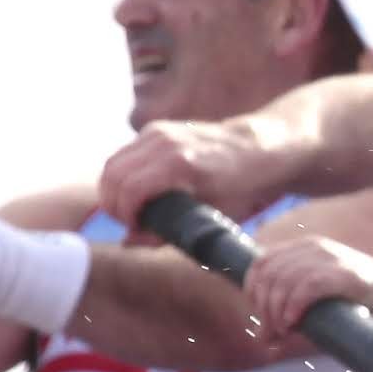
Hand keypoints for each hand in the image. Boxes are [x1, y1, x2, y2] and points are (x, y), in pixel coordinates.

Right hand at [101, 116, 307, 239]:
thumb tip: (129, 242)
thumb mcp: (210, 219)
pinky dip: (122, 175)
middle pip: (112, 175)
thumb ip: (166, 233)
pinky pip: (124, 154)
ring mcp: (159, 131)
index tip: (133, 230)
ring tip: (130, 210)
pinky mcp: (156, 129)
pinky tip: (139, 192)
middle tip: (128, 223)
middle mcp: (165, 142)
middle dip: (113, 204)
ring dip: (113, 190)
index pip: (129, 190)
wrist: (260, 149)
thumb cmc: (241, 189)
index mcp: (181, 164)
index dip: (124, 216)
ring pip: (112, 163)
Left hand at [239, 237, 372, 354]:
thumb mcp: (321, 297)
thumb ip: (293, 307)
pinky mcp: (349, 276)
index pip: (261, 262)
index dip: (253, 291)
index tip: (262, 318)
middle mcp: (316, 248)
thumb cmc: (363, 304)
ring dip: (277, 313)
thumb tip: (263, 337)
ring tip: (284, 333)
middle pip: (270, 275)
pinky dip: (294, 307)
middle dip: (264, 309)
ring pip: (284, 281)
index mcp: (307, 248)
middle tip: (272, 335)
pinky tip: (295, 324)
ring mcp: (334, 260)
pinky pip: (308, 287)